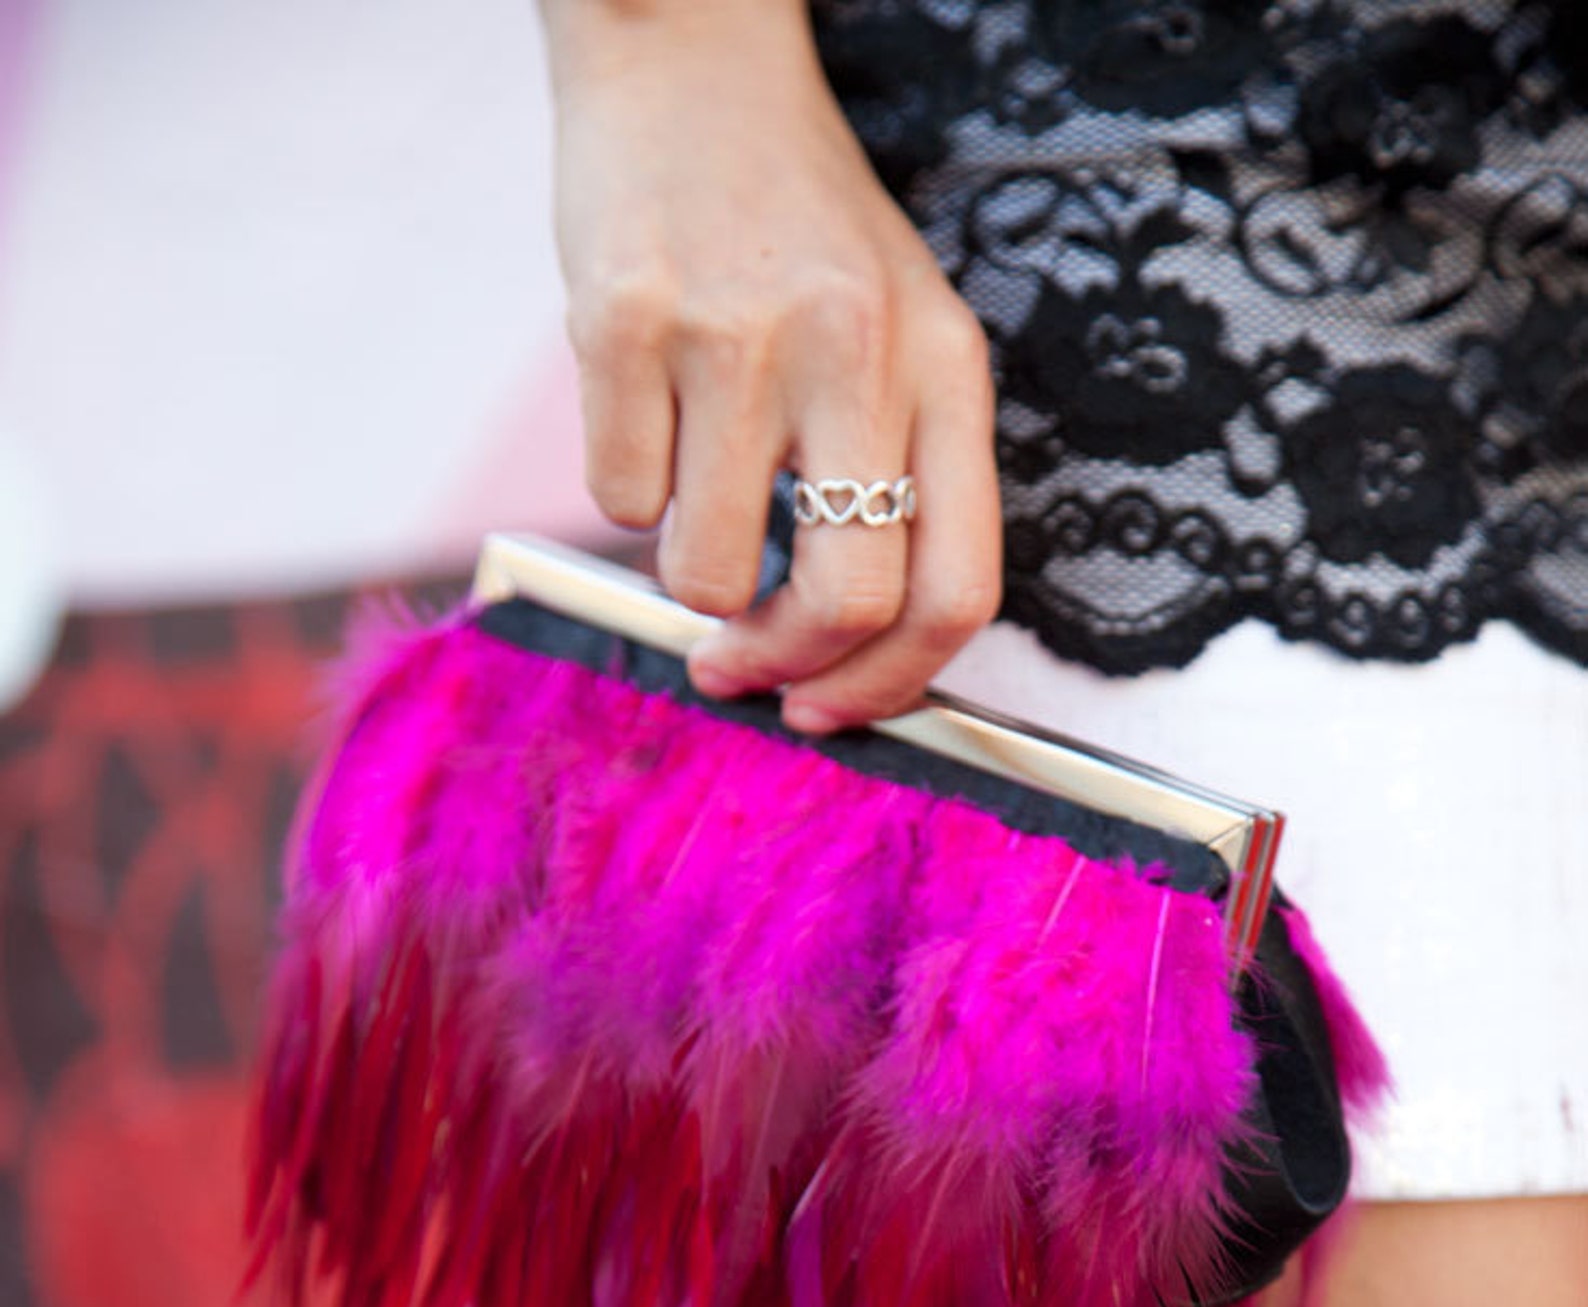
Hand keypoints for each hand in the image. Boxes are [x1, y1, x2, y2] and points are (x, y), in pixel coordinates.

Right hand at [542, 0, 1001, 729]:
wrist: (692, 66)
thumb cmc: (797, 236)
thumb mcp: (894, 336)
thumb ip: (896, 476)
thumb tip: (838, 655)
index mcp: (945, 368)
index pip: (957, 590)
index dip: (890, 686)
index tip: (825, 710)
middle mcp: (858, 352)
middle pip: (848, 601)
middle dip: (782, 664)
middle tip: (737, 666)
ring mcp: (739, 337)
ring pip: (707, 569)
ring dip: (687, 572)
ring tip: (689, 487)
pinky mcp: (625, 323)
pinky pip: (619, 498)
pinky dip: (626, 489)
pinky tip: (643, 409)